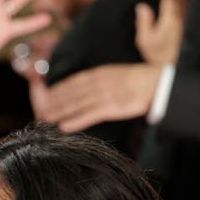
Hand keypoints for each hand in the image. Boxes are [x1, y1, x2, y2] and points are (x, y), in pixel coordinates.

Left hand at [41, 63, 161, 131]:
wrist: (159, 83)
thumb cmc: (142, 81)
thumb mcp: (119, 74)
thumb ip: (104, 79)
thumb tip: (93, 87)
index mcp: (101, 72)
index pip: (75, 80)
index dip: (60, 88)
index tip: (48, 94)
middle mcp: (99, 82)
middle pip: (72, 92)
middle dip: (55, 100)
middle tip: (41, 108)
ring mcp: (104, 94)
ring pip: (76, 103)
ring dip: (60, 111)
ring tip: (46, 118)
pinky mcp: (112, 107)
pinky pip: (89, 115)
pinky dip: (75, 121)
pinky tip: (64, 127)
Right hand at [135, 0, 187, 64]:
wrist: (171, 67)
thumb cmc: (158, 56)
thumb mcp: (144, 40)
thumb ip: (143, 21)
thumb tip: (142, 8)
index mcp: (169, 18)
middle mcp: (180, 19)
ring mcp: (187, 23)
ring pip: (187, 4)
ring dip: (182, 1)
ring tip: (177, 1)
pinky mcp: (190, 29)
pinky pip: (189, 14)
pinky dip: (186, 10)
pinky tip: (182, 13)